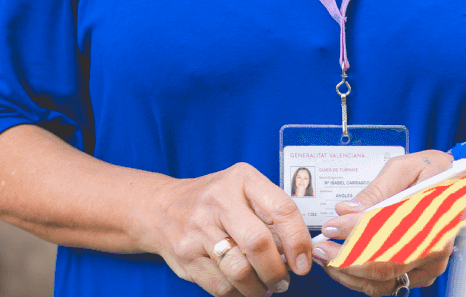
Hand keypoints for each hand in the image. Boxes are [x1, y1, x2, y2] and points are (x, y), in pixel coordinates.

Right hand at [146, 162, 312, 296]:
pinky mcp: (186, 255)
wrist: (161, 207)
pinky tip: (243, 287)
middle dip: (277, 270)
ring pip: (239, 270)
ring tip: (265, 287)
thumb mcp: (243, 191)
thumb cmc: (215, 201)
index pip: (282, 209)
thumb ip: (270, 215)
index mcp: (242, 179)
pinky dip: (238, 293)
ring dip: (259, 287)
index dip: (298, 241)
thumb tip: (299, 253)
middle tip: (284, 280)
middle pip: (258, 243)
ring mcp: (199, 228)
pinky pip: (220, 285)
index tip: (304, 262)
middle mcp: (219, 200)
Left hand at [310, 149, 453, 293]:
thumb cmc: (433, 173)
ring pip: (384, 280)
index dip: (353, 230)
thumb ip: (374, 191)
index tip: (331, 226)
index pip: (387, 227)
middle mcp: (435, 243)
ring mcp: (431, 262)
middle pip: (383, 263)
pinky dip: (362, 280)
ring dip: (349, 274)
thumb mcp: (404, 168)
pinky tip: (344, 267)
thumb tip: (345, 209)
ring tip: (327, 258)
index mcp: (433, 210)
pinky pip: (390, 285)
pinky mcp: (425, 273)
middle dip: (344, 258)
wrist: (461, 187)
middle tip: (321, 247)